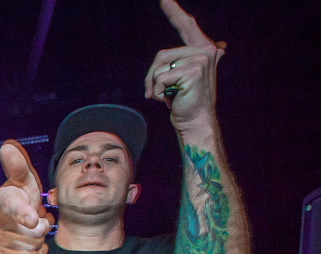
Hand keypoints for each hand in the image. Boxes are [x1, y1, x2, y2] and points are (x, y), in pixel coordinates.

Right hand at [0, 141, 53, 253]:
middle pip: (32, 231)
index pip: (12, 205)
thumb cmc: (19, 202)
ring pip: (31, 247)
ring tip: (34, 234)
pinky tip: (32, 248)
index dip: (24, 213)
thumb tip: (6, 146)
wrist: (5, 230)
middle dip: (42, 229)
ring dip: (39, 242)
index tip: (34, 219)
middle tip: (37, 222)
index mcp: (2, 198)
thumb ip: (18, 166)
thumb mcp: (23, 182)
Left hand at [144, 0, 225, 131]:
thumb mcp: (187, 77)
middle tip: (156, 94)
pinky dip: (159, 92)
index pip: (187, 26)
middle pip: (162, 55)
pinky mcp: (193, 71)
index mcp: (205, 50)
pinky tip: (172, 100)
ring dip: (155, 86)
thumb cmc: (187, 102)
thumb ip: (196, 60)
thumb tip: (221, 46)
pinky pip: (160, 78)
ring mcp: (202, 59)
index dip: (174, 11)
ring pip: (159, 67)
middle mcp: (207, 50)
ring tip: (169, 97)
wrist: (195, 122)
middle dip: (152, 76)